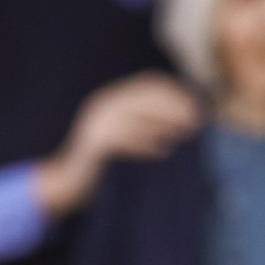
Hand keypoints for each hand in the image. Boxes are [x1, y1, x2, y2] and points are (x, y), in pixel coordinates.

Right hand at [35, 74, 202, 215]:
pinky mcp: (93, 143)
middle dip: (174, 106)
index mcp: (110, 98)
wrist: (67, 181)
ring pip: (137, 117)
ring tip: (185, 134)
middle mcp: (102, 105)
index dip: (175, 91)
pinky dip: (146, 144)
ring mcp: (95, 123)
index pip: (148, 83)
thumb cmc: (103, 159)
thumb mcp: (122, 131)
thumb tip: (186, 113)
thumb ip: (143, 119)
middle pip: (144, 96)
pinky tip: (163, 152)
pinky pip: (125, 140)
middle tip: (196, 120)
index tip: (197, 103)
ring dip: (164, 123)